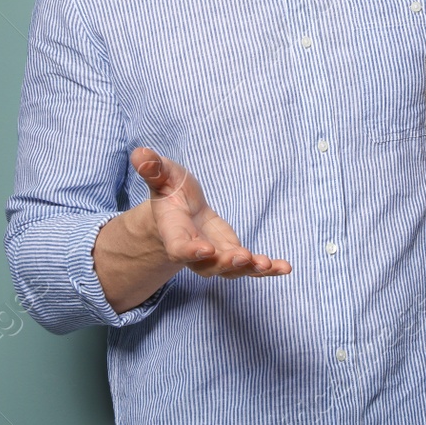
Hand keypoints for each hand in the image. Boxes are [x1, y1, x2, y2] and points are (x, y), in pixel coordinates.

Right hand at [130, 146, 291, 279]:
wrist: (180, 210)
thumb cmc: (169, 191)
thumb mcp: (162, 175)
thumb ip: (153, 169)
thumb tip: (140, 154)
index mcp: (174, 233)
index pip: (179, 248)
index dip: (190, 251)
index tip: (205, 249)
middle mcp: (194, 251)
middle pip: (208, 266)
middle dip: (224, 263)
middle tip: (241, 257)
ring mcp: (215, 255)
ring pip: (231, 270)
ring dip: (249, 269)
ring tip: (268, 265)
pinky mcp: (233, 253)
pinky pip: (250, 266)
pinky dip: (268, 268)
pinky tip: (285, 268)